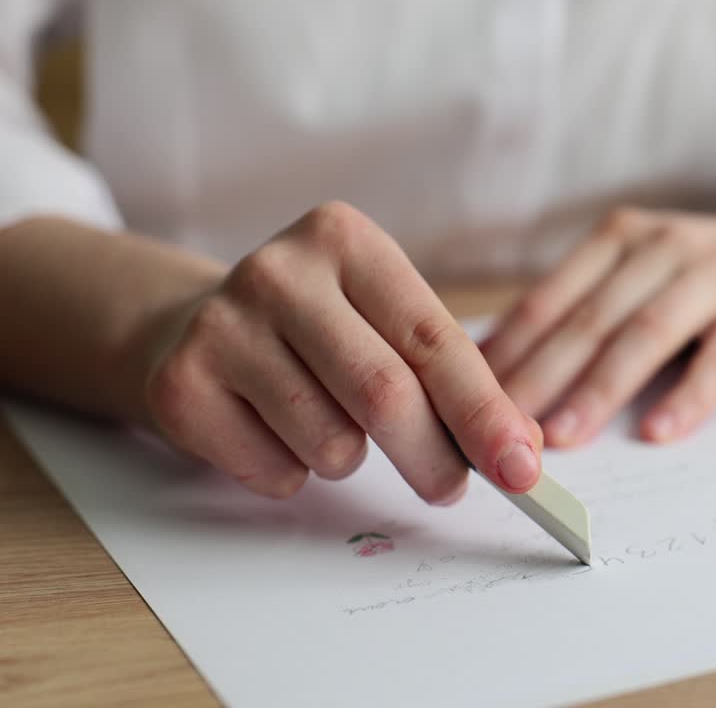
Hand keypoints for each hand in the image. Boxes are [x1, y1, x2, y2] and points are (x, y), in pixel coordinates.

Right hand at [140, 202, 541, 500]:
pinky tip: (274, 432)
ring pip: (331, 443)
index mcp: (346, 240)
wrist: (193, 327)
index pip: (434, 340)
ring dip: (350, 460)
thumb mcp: (385, 323)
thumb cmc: (319, 331)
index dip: (484, 413)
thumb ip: (453, 379)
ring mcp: (221, 325)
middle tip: (451, 488)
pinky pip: (276, 472)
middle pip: (384, 394)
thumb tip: (521, 452)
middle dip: (434, 458)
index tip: (522, 468)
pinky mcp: (181, 385)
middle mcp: (279, 272)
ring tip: (330, 425)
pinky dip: (295, 475)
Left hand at [481, 175, 715, 447]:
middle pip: (588, 319)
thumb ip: (590, 311)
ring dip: (600, 389)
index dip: (507, 353)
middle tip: (496, 430)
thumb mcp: (649, 274)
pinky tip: (660, 434)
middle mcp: (662, 247)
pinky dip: (689, 396)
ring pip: (645, 334)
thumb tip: (503, 373)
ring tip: (562, 438)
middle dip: (537, 378)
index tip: (464, 402)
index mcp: (620, 240)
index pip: (550, 300)